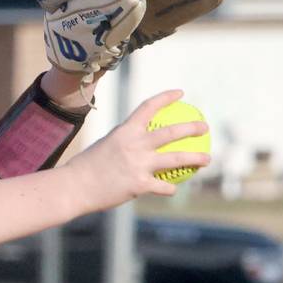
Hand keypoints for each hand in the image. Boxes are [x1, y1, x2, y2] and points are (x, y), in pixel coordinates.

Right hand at [64, 89, 209, 212]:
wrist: (74, 187)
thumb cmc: (86, 167)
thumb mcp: (104, 145)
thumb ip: (123, 142)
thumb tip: (135, 141)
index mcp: (124, 131)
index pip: (148, 107)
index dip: (166, 98)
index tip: (181, 93)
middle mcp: (134, 145)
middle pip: (171, 132)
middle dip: (192, 127)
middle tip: (204, 126)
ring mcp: (138, 165)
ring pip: (176, 159)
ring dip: (195, 158)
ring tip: (207, 159)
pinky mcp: (140, 185)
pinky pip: (163, 186)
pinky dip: (169, 188)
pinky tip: (172, 189)